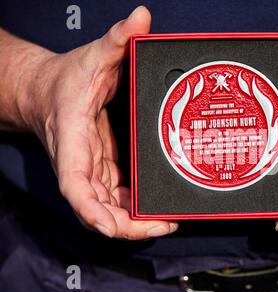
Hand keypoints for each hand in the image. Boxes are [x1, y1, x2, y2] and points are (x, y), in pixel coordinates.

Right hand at [22, 6, 177, 239]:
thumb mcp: (94, 56)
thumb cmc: (68, 80)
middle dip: (128, 225)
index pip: (76, 187)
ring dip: (134, 222)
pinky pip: (116, 198)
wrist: (49, 92)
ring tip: (169, 219)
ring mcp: (92, 171)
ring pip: (108, 209)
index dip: (92, 210)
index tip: (111, 226)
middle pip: (97, 210)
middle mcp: (81, 165)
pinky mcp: (102, 170)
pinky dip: (134, 208)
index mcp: (74, 143)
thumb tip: (142, 17)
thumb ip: (117, 38)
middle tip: (165, 224)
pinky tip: (157, 208)